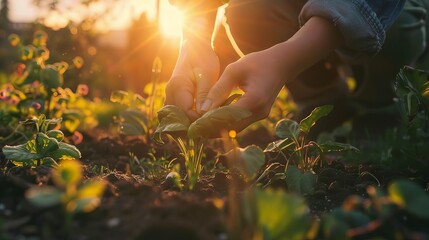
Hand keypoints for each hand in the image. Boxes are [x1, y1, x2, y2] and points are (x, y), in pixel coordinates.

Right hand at [164, 39, 219, 120]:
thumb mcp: (207, 74)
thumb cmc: (203, 57)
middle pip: (178, 118)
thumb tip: (202, 114)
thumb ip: (204, 94)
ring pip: (175, 117)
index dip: (199, 121)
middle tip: (210, 127)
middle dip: (193, 124)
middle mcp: (170, 93)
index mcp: (178, 87)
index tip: (213, 121)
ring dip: (187, 122)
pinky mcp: (173, 96)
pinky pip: (176, 112)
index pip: (186, 113)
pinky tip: (199, 119)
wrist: (194, 45)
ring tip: (205, 125)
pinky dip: (185, 117)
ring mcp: (170, 94)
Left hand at [200, 17, 342, 131]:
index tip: (193, 124)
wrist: (281, 64)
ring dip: (218, 128)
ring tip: (199, 126)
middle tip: (193, 129)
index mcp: (254, 100)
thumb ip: (218, 89)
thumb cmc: (257, 63)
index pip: (227, 118)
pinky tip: (213, 120)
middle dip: (211, 130)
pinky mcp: (259, 115)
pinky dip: (226, 123)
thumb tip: (203, 109)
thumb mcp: (234, 70)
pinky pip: (240, 123)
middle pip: (231, 128)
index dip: (209, 123)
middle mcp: (259, 112)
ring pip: (235, 128)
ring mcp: (261, 115)